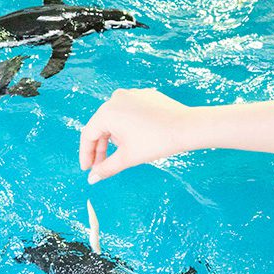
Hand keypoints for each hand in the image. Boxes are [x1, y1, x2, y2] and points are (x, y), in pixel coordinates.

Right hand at [79, 88, 195, 182]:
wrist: (187, 127)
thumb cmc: (157, 141)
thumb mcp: (128, 157)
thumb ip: (106, 168)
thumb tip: (92, 178)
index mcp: (108, 111)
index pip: (89, 135)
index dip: (86, 154)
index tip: (87, 169)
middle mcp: (116, 98)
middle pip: (101, 126)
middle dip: (101, 148)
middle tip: (100, 166)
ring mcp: (132, 95)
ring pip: (116, 119)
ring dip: (114, 138)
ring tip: (123, 153)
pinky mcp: (145, 96)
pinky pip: (130, 112)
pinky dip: (128, 126)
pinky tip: (137, 140)